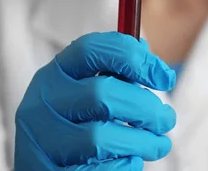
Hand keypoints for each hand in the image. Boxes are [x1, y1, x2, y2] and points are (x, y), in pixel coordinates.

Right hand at [14, 32, 176, 169]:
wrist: (46, 164)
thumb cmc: (78, 120)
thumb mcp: (89, 89)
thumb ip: (117, 72)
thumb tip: (150, 61)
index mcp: (56, 73)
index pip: (90, 48)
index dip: (133, 58)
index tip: (166, 78)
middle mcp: (42, 101)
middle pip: (101, 93)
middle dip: (146, 107)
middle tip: (167, 119)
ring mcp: (40, 139)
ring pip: (100, 137)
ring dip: (142, 141)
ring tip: (159, 144)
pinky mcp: (45, 170)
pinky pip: (95, 170)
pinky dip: (123, 165)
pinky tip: (133, 160)